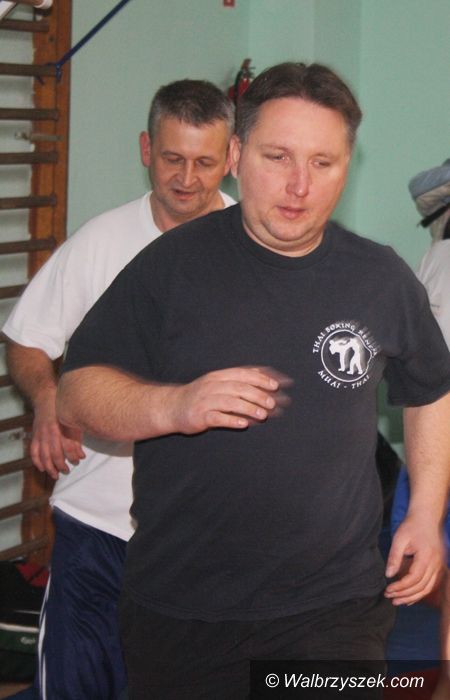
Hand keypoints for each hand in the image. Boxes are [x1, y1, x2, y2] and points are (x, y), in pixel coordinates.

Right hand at [30, 400, 84, 478]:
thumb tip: (81, 456)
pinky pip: (33, 451)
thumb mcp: (73, 423)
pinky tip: (41, 468)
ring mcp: (40, 434)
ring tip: (55, 475)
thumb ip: (77, 440)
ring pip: (43, 455)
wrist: (46, 398)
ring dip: (49, 467)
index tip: (78, 461)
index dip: (73, 457)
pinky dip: (37, 461)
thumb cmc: (63, 411)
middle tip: (67, 471)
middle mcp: (51, 433)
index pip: (68, 448)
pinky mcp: (34, 435)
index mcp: (62, 428)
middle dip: (61, 466)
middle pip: (55, 454)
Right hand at [165, 366, 291, 434]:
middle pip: (239, 388)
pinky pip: (217, 418)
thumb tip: (265, 374)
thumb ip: (239, 378)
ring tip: (263, 415)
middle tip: (272, 403)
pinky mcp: (200, 416)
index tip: (276, 385)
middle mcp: (212, 386)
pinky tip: (243, 424)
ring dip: (248, 408)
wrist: (172, 407)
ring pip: (230, 402)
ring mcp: (205, 401)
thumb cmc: (201, 395)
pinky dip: (231, 420)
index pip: (243, 374)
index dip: (260, 379)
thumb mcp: (218, 382)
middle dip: (258, 394)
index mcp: (219, 376)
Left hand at [384, 515, 444, 605]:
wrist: (427, 517)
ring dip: (412, 597)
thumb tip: (388, 575)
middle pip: (421, 587)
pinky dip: (420, 593)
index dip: (400, 587)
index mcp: (426, 556)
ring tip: (397, 600)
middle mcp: (436, 564)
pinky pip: (431, 584)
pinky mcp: (439, 566)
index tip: (388, 589)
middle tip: (389, 597)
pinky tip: (410, 598)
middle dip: (404, 594)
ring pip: (427, 588)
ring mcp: (440, 566)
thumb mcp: (399, 538)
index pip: (414, 578)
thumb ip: (394, 557)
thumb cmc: (412, 525)